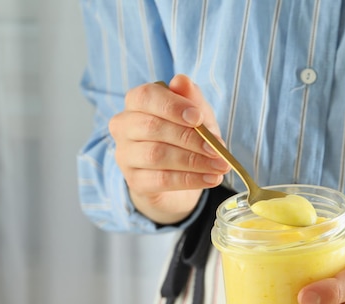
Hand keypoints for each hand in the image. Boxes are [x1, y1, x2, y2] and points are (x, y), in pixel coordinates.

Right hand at [109, 74, 229, 224]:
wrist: (180, 176)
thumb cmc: (186, 137)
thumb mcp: (197, 115)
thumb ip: (191, 98)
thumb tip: (181, 81)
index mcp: (137, 102)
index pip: (146, 97)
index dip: (172, 106)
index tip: (198, 118)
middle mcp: (124, 126)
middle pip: (152, 128)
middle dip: (190, 138)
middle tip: (218, 149)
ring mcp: (126, 155)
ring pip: (156, 155)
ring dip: (194, 161)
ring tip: (220, 166)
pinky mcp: (135, 181)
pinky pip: (161, 180)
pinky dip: (190, 179)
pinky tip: (211, 178)